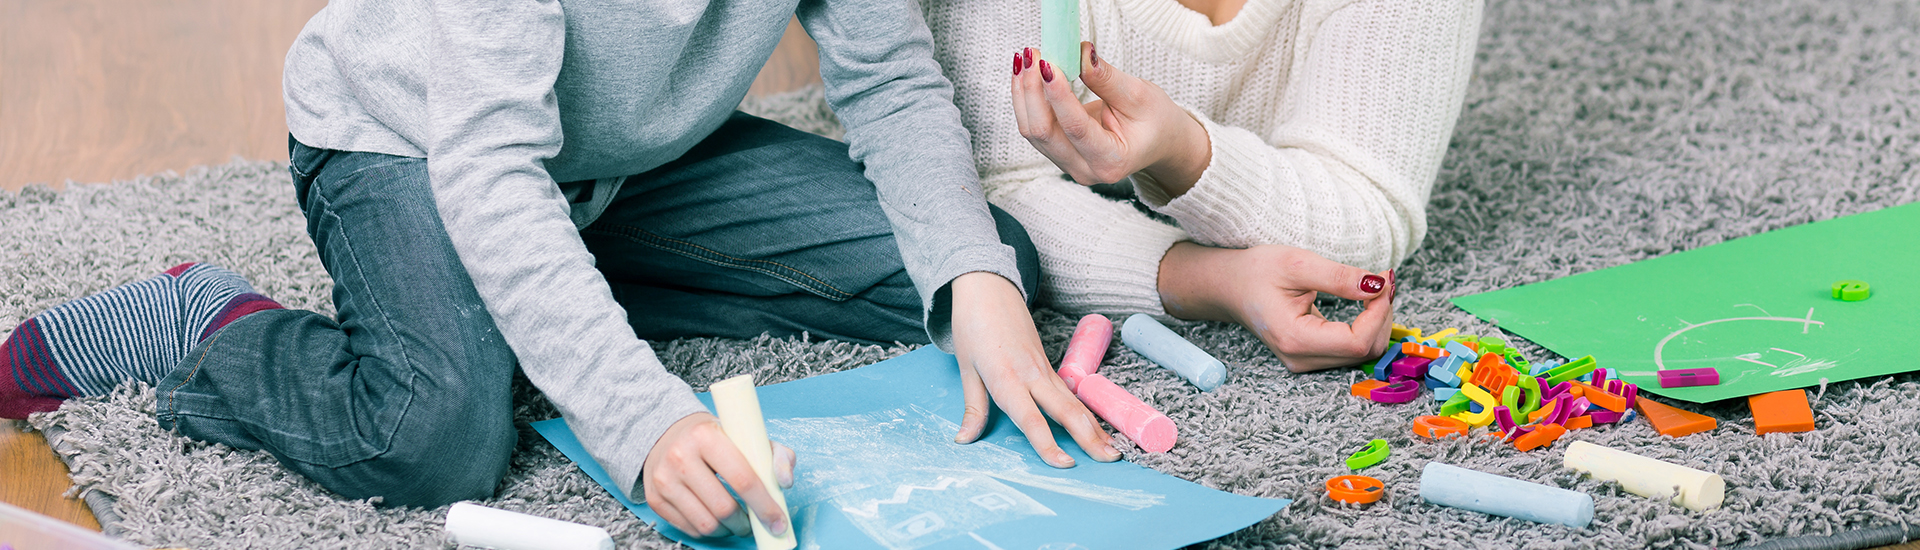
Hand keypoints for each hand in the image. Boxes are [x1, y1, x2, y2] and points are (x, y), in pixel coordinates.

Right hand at [641, 412, 797, 537]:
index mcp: (707, 436)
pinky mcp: (655, 498)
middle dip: (746, 524)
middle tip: (755, 523)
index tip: (778, 522)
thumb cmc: (715, 438)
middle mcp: (681, 456)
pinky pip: (689, 528)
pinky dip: (709, 530)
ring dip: (728, 530)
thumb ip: (776, 456)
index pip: (742, 479)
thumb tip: (785, 483)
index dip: (765, 506)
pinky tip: (716, 519)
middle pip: (723, 508)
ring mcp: (664, 479)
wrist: (668, 433)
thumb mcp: (748, 437)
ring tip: (736, 521)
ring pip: (706, 524)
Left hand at [949, 271, 1119, 466]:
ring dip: (1095, 427)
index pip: (1030, 418)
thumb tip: (964, 439)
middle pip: (1066, 410)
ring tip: (1113, 450)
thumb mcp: (966, 367)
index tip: (1064, 464)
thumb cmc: (972, 325)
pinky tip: (1097, 428)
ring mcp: (1044, 367)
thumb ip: (973, 407)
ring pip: (1074, 402)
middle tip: (1110, 460)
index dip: (1047, 444)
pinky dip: (1086, 413)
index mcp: (1006, 377)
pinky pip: (1070, 393)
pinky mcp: (1049, 363)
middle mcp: (1031, 374)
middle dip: (1089, 437)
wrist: (988, 287)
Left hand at [1012, 42, 1210, 194]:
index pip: (1076, 128)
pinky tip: (1026, 74)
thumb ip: (1106, 78)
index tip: (1047, 63)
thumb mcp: (1139, 95)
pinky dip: (1028, 99)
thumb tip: (1080, 54)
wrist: (1159, 140)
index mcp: (1112, 161)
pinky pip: (1035, 128)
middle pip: (1044, 133)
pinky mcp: (1059, 153)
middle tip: (1033, 54)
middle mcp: (1086, 170)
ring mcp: (1069, 164)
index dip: (1058, 95)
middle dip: (1033, 91)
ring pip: (1033, 131)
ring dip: (1025, 92)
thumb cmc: (1155, 120)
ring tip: (1025, 58)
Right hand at [1157, 243, 1394, 371]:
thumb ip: (1340, 278)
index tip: (1383, 282)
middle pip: (1364, 351)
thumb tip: (1380, 285)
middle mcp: (1301, 358)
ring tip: (1375, 289)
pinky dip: (1366, 326)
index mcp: (1295, 339)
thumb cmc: (1256, 272)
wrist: (1229, 286)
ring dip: (1377, 322)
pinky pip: (1351, 349)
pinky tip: (1365, 302)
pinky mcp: (1310, 356)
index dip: (1379, 313)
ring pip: (1361, 353)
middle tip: (1383, 281)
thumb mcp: (1297, 264)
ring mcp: (1305, 361)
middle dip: (1382, 316)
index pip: (1357, 341)